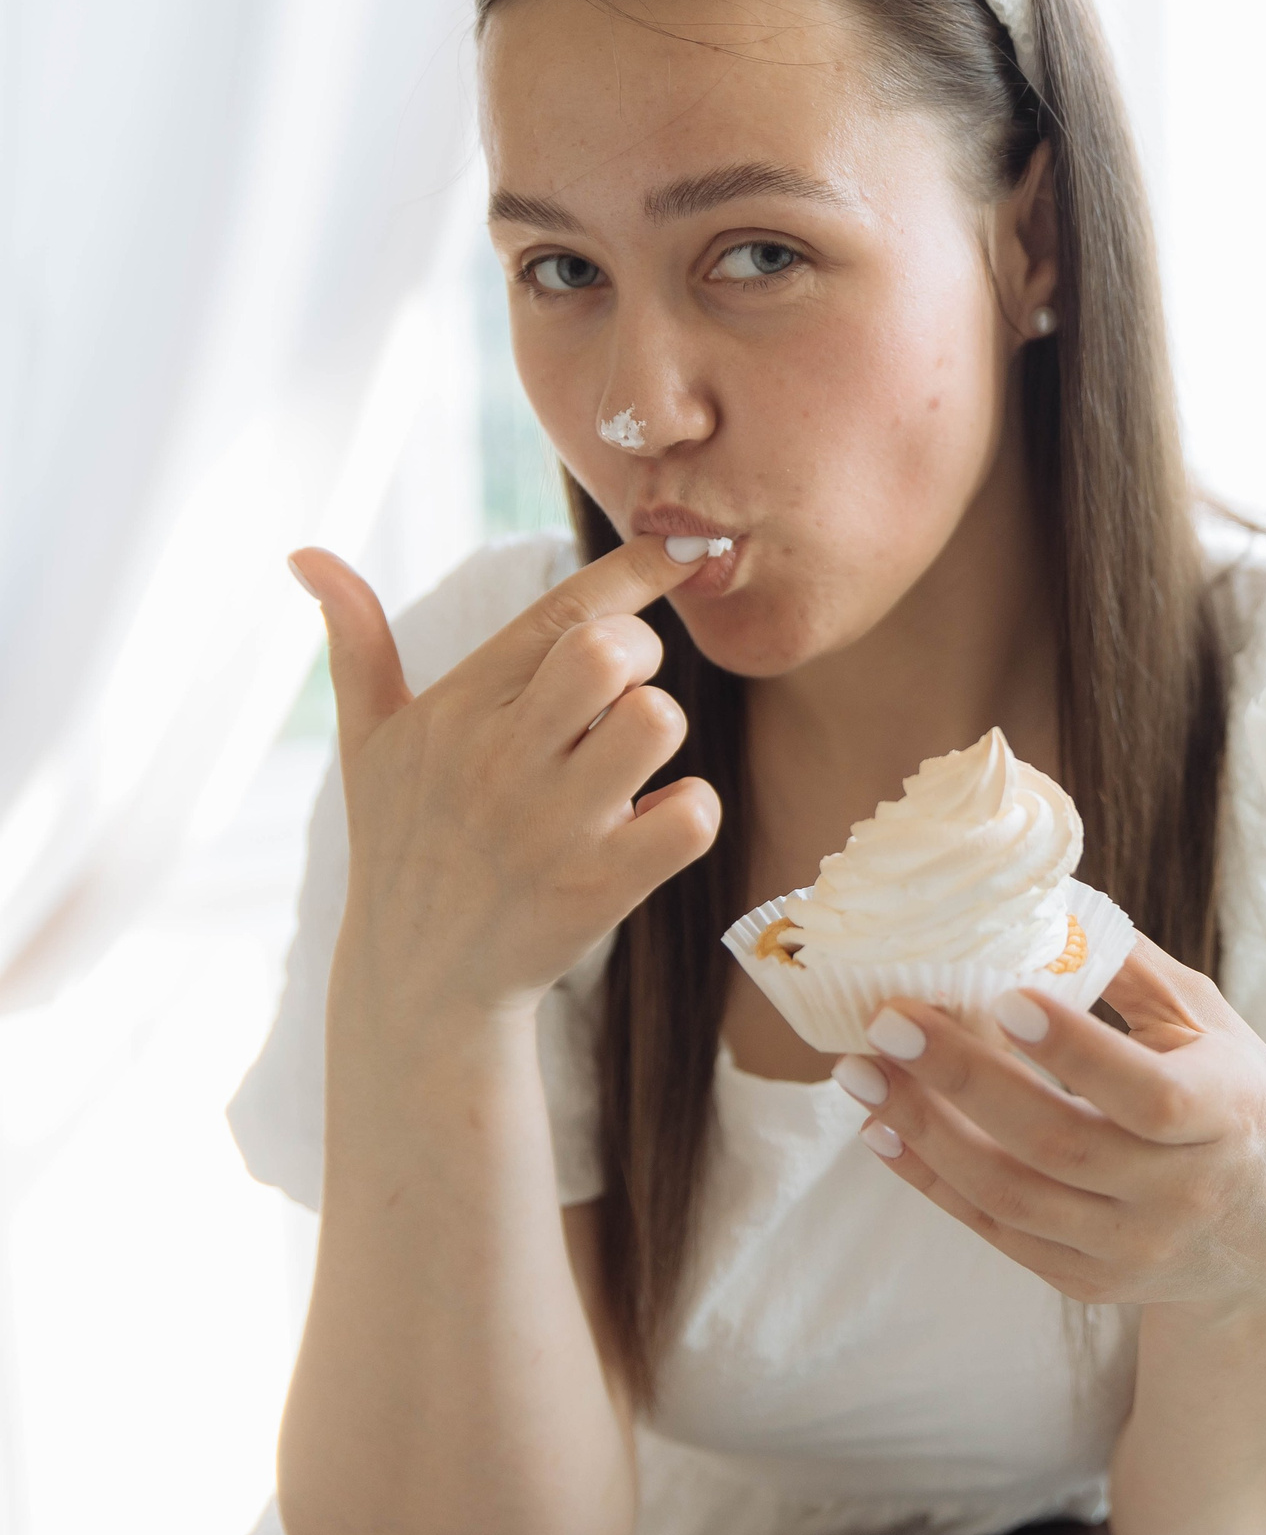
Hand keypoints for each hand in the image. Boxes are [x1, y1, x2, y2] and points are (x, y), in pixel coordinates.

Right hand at [293, 539, 722, 1018]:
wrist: (418, 983)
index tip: (685, 550)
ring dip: (659, 737)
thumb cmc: (403, 844)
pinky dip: (687, 814)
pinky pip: (691, 814)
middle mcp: (501, 758)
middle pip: (611, 652)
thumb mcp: (370, 744)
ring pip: (658, 723)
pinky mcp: (598, 888)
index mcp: (458, 708)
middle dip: (641, 657)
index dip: (636, 569)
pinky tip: (648, 828)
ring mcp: (552, 825)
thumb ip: (357, 643)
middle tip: (621, 696)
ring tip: (624, 768)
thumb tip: (305, 554)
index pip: (562, 610)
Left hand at [840, 940, 1265, 1316]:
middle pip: (1059, 1143)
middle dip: (965, 1078)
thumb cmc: (1232, 1100)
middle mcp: (1180, 1193)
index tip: (1005, 998)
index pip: (1147, 1094)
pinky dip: (932, 1180)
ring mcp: (1132, 1247)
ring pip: (1012, 1196)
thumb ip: (1134, 973)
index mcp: (1226, 1115)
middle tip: (889, 1020)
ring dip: (924, 1131)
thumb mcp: (1211, 1028)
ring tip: (858, 1073)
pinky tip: (882, 1129)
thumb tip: (1044, 904)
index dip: (1076, 1052)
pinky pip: (996, 1231)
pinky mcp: (1089, 1281)